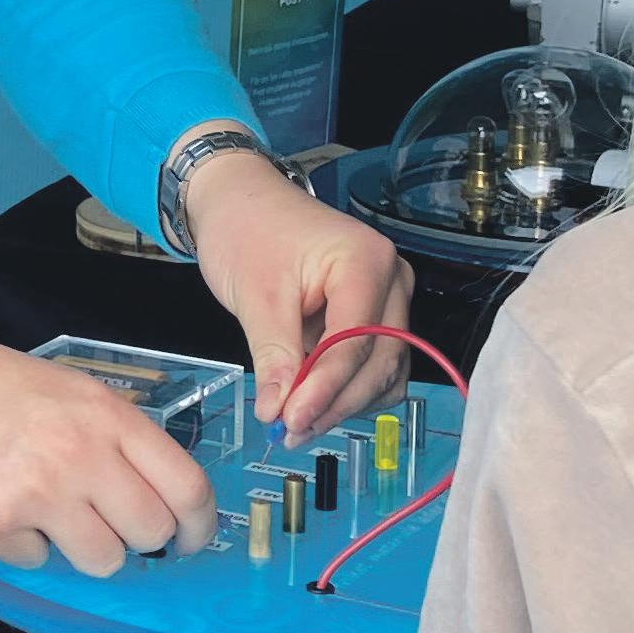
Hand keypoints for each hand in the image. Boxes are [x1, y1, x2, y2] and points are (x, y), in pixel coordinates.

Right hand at [0, 308, 218, 576]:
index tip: (193, 538)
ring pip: (103, 560)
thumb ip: (120, 436)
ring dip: (84, 548)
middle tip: (108, 521)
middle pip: (151, 532)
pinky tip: (6, 507)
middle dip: (137, 537)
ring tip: (52, 513)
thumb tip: (163, 494)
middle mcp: (81, 455)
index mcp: (108, 417)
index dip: (201, 524)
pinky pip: (39, 563)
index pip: (186, 486)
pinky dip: (26, 546)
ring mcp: (39, 492)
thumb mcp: (74, 390)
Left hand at [179, 136, 413, 441]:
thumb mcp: (254, 295)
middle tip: (289, 431)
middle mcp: (392, 280)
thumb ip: (273, 355)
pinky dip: (345, 389)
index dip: (325, 389)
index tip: (291, 421)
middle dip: (334, 402)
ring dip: (342, 403)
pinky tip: (310, 403)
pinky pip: (374, 365)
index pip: (356, 342)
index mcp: (366, 262)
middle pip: (379, 361)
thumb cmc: (247, 231)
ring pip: (383, 371)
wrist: (241, 202)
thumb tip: (279, 410)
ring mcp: (389, 299)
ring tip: (293, 423)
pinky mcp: (375, 316)